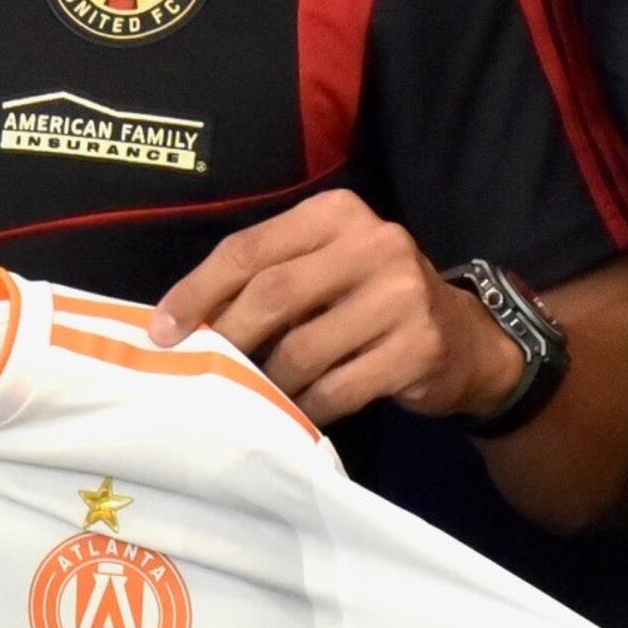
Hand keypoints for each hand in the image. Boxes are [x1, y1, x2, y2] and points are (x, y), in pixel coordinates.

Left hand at [150, 190, 517, 424]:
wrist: (465, 340)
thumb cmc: (373, 300)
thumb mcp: (327, 268)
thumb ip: (271, 278)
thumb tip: (188, 321)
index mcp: (336, 213)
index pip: (250, 248)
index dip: (199, 290)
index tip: (162, 329)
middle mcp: (373, 242)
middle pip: (273, 292)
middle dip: (228, 336)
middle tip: (201, 368)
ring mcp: (401, 295)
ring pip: (303, 348)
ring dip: (268, 381)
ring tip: (253, 394)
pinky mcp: (418, 348)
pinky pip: (338, 388)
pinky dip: (307, 407)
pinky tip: (296, 414)